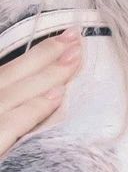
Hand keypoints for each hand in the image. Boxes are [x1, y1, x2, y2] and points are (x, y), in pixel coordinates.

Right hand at [0, 28, 82, 157]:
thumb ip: (12, 112)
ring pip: (15, 93)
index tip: (63, 40)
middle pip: (12, 76)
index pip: (8, 74)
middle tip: (76, 39)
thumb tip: (46, 96)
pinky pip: (14, 124)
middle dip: (44, 56)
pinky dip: (34, 108)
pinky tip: (57, 97)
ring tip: (75, 59)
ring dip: (46, 74)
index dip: (36, 56)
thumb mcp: (3, 132)